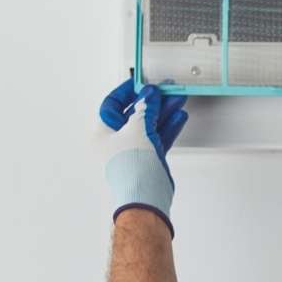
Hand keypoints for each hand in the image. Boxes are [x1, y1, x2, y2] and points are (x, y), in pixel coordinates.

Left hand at [100, 75, 188, 234]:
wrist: (143, 198)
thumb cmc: (130, 168)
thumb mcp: (137, 128)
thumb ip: (145, 109)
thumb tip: (149, 96)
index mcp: (102, 132)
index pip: (112, 104)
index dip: (127, 91)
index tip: (140, 83)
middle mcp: (115, 141)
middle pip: (134, 113)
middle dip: (152, 101)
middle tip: (165, 89)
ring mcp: (132, 150)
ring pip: (149, 125)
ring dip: (164, 111)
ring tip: (177, 99)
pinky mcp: (148, 159)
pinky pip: (158, 137)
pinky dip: (168, 127)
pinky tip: (178, 116)